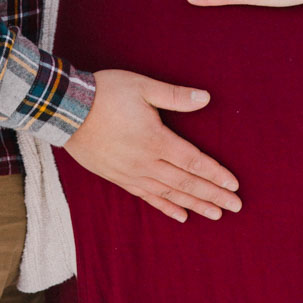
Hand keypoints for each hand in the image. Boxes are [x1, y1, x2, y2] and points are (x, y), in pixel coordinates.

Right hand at [63, 69, 240, 222]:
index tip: (234, 185)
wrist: (66, 110)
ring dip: (194, 204)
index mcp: (155, 139)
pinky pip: (146, 197)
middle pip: (186, 182)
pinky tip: (180, 215)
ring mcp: (131, 172)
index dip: (215, 174)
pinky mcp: (118, 177)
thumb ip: (175, 96)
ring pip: (169, 194)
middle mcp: (146, 161)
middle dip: (212, 194)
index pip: (193, 161)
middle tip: (236, 206)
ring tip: (215, 214)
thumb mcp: (142, 87)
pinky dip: (165, 207)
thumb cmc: (106, 93)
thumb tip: (205, 97)